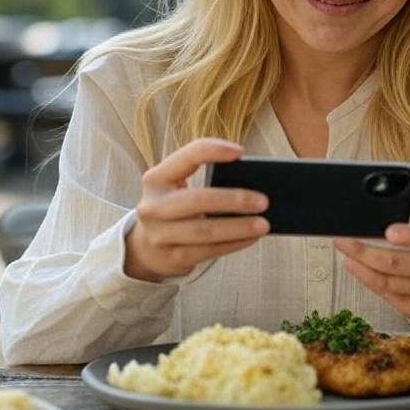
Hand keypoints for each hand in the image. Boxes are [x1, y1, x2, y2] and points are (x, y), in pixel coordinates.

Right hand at [124, 138, 269, 281]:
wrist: (145, 248)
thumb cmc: (174, 208)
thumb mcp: (176, 188)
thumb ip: (203, 179)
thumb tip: (252, 184)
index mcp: (156, 178)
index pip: (186, 157)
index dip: (213, 151)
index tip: (240, 152)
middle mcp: (153, 206)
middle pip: (197, 200)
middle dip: (233, 200)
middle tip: (263, 201)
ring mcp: (160, 235)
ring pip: (205, 230)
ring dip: (239, 227)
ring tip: (263, 224)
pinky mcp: (173, 257)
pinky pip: (209, 251)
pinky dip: (234, 243)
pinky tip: (251, 238)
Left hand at [333, 223, 409, 328]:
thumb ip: (405, 231)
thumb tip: (367, 228)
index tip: (389, 231)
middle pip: (403, 262)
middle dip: (367, 250)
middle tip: (345, 239)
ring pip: (391, 280)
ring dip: (362, 265)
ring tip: (345, 252)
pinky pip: (388, 294)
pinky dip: (367, 278)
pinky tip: (354, 266)